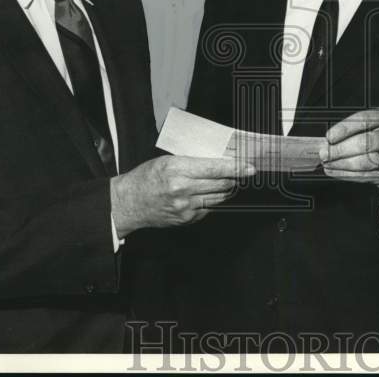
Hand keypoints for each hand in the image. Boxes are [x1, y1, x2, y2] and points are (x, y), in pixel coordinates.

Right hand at [110, 155, 254, 236]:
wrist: (129, 203)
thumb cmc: (146, 178)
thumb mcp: (168, 160)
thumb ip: (192, 161)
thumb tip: (218, 160)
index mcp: (178, 170)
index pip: (215, 168)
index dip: (236, 167)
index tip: (249, 167)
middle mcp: (183, 189)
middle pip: (221, 184)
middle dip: (235, 178)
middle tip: (243, 172)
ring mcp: (185, 207)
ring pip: (218, 197)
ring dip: (226, 189)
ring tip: (227, 181)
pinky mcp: (187, 218)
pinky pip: (208, 208)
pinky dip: (211, 200)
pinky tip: (206, 194)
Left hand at [320, 107, 378, 188]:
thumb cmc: (371, 134)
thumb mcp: (364, 125)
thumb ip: (348, 130)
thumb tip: (326, 142)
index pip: (365, 120)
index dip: (345, 128)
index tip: (328, 137)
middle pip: (366, 142)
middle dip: (341, 149)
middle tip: (324, 154)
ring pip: (366, 161)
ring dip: (342, 164)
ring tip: (327, 164)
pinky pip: (366, 176)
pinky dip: (347, 175)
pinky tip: (334, 172)